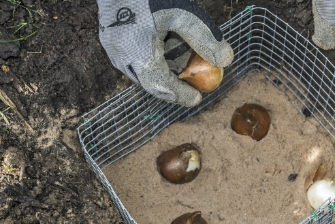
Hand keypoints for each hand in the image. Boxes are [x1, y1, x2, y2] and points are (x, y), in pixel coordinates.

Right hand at [96, 0, 233, 106]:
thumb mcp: (184, 14)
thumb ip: (205, 38)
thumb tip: (226, 59)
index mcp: (137, 50)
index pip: (161, 85)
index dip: (181, 95)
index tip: (198, 98)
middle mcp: (120, 54)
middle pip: (150, 82)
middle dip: (172, 86)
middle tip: (192, 86)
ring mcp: (112, 47)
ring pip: (139, 71)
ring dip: (161, 71)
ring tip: (181, 62)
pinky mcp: (109, 38)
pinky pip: (130, 59)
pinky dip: (149, 59)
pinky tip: (163, 46)